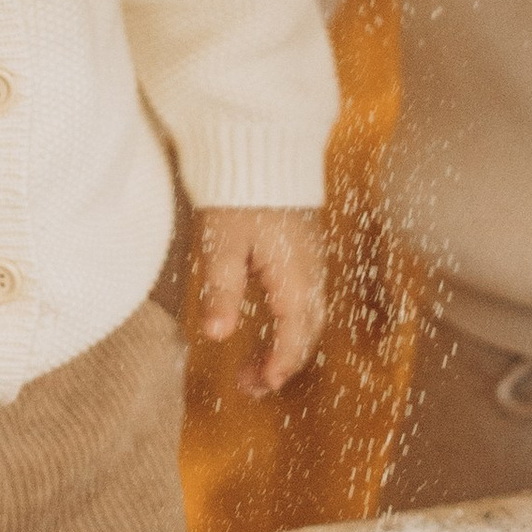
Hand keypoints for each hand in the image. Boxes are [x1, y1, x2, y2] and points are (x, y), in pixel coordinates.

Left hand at [190, 208, 325, 394]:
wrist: (263, 145)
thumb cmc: (240, 193)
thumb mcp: (222, 242)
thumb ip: (222, 291)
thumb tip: (218, 335)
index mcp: (294, 276)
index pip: (294, 335)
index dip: (278, 366)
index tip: (257, 386)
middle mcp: (312, 271)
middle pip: (306, 331)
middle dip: (281, 362)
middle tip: (248, 383)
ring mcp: (313, 258)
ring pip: (309, 315)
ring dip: (286, 343)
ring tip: (254, 362)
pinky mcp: (307, 246)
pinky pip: (307, 295)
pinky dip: (291, 321)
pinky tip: (268, 322)